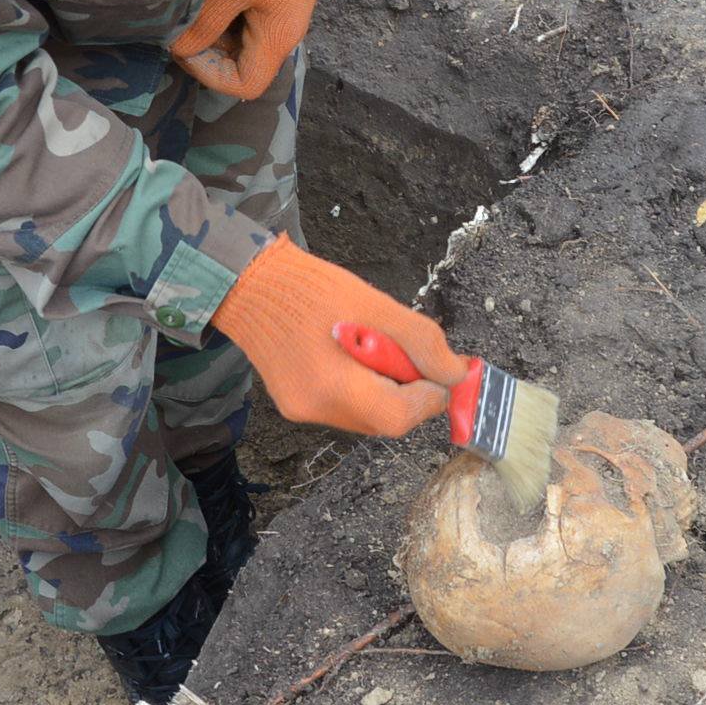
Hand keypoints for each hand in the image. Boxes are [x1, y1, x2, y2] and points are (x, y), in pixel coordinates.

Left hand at [170, 0, 342, 99]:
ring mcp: (280, 17)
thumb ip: (205, 22)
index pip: (245, 85)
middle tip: (181, 28)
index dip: (210, 76)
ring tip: (192, 10)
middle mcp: (282, 35)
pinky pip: (246, 22)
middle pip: (242, 67)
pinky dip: (224, 17)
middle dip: (207, 54)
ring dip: (213, 33)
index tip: (186, 48)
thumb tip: (179, 48)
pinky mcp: (276, 0)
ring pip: (241, 44)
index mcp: (278, 40)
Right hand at [211, 236, 452, 437]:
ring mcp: (302, 410)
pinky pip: (345, 406)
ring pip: (366, 416)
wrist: (250, 284)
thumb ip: (421, 342)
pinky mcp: (295, 404)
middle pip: (383, 421)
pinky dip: (363, 387)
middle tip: (408, 354)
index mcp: (332, 387)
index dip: (429, 397)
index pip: (398, 417)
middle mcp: (315, 409)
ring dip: (386, 389)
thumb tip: (456, 374)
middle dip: (408, 392)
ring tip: (375, 348)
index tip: (441, 371)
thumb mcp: (375, 305)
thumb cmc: (309, 288)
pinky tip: (354, 356)